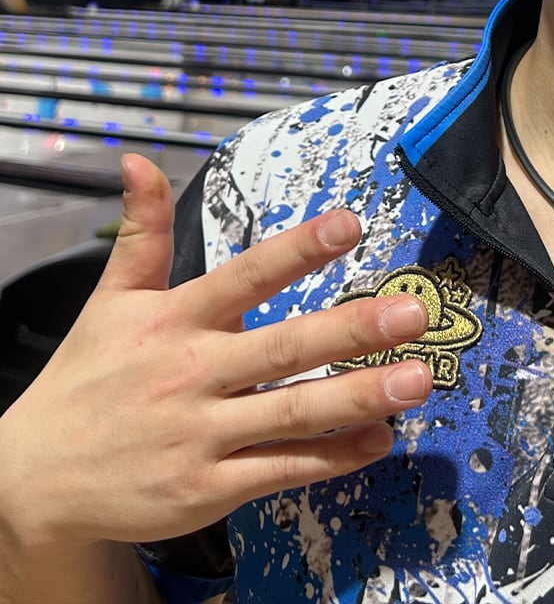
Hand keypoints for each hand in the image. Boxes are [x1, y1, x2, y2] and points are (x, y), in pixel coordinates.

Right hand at [0, 153, 433, 549]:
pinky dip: (331, 457)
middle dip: (352, 330)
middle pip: (283, 348)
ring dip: (359, 397)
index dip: (297, 250)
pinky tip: (378, 440)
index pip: (245, 277)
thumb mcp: (110, 300)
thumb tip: (137, 160)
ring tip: (417, 379)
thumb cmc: (90, 378)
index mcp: (175, 320)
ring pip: (292, 413)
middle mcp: (191, 373)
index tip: (350, 223)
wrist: (32, 481)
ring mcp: (200, 436)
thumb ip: (140, 232)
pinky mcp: (205, 490)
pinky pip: (280, 469)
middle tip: (412, 314)